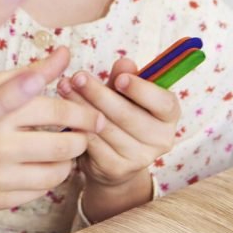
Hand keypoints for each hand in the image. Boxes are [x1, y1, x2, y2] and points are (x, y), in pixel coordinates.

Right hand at [0, 49, 105, 212]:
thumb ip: (33, 72)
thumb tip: (66, 52)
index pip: (59, 112)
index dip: (84, 113)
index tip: (95, 115)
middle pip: (65, 147)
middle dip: (80, 139)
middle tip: (79, 134)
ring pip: (58, 174)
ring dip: (66, 161)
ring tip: (58, 149)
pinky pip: (41, 192)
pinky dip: (45, 178)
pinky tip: (36, 165)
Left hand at [59, 56, 180, 213]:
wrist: (113, 159)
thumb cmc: (121, 115)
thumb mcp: (125, 93)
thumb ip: (124, 77)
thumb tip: (125, 63)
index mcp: (168, 116)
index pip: (163, 103)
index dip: (141, 90)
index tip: (119, 79)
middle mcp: (161, 139)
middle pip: (128, 115)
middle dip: (98, 93)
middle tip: (77, 77)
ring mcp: (140, 158)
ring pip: (106, 128)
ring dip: (81, 106)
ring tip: (64, 87)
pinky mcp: (116, 169)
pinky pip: (93, 143)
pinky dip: (77, 127)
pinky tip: (65, 113)